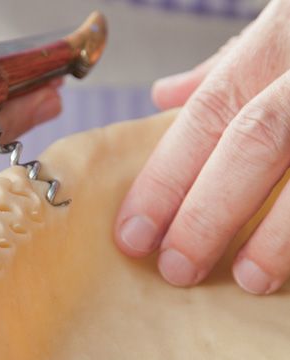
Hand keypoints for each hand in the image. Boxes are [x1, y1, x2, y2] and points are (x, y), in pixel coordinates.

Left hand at [114, 0, 289, 294]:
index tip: (134, 233)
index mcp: (278, 43)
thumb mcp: (281, 31)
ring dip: (277, 237)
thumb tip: (165, 94)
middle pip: (252, 143)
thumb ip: (226, 69)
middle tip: (175, 268)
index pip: (205, 116)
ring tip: (247, 279)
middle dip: (207, 213)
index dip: (165, 179)